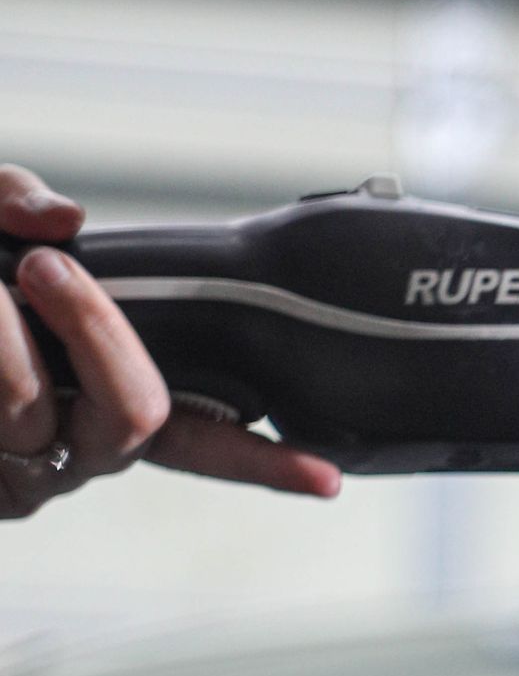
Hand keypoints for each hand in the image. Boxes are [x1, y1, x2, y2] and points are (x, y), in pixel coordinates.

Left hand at [0, 166, 340, 516]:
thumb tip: (69, 219)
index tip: (329, 478)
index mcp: (100, 391)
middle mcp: (77, 439)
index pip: (199, 433)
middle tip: (46, 268)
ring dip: (7, 336)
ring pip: (44, 410)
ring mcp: (29, 467)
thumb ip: (17, 196)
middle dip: (99, 330)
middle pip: (139, 415)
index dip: (263, 459)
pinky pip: (13, 409)